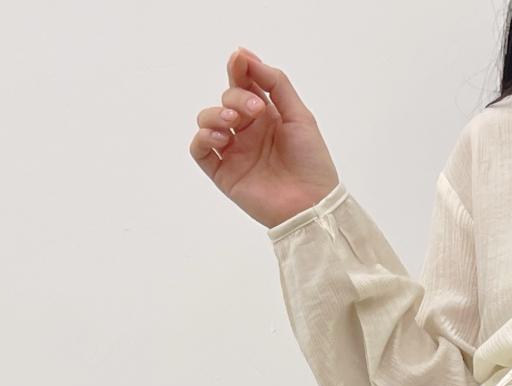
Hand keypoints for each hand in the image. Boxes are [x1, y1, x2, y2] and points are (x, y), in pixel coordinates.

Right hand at [189, 48, 339, 228]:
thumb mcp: (300, 115)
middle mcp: (247, 132)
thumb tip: (245, 56)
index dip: (238, 69)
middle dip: (235, 96)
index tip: (239, 59)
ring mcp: (234, 152)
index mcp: (266, 117)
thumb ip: (276, 83)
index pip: (243, 84)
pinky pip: (199, 150)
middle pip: (226, 99)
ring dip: (215, 113)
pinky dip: (203, 138)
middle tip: (255, 109)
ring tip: (233, 121)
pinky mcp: (224, 174)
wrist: (312, 204)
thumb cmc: (312, 163)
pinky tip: (221, 137)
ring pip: (207, 120)